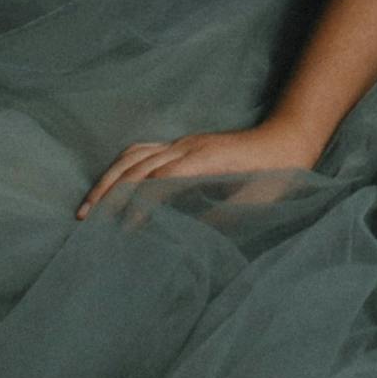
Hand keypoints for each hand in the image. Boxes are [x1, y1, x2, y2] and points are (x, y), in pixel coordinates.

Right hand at [77, 121, 323, 219]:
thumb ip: (214, 218)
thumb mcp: (250, 203)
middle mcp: (188, 147)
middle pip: (136, 166)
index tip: (120, 232)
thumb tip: (181, 238)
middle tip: (86, 221)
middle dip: (109, 193)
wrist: (290, 139)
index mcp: (203, 162)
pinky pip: (145, 150)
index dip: (136, 207)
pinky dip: (123, 166)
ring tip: (90, 205)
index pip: (157, 183)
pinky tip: (114, 183)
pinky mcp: (185, 143)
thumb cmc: (275, 175)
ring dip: (109, 178)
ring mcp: (185, 142)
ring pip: (135, 154)